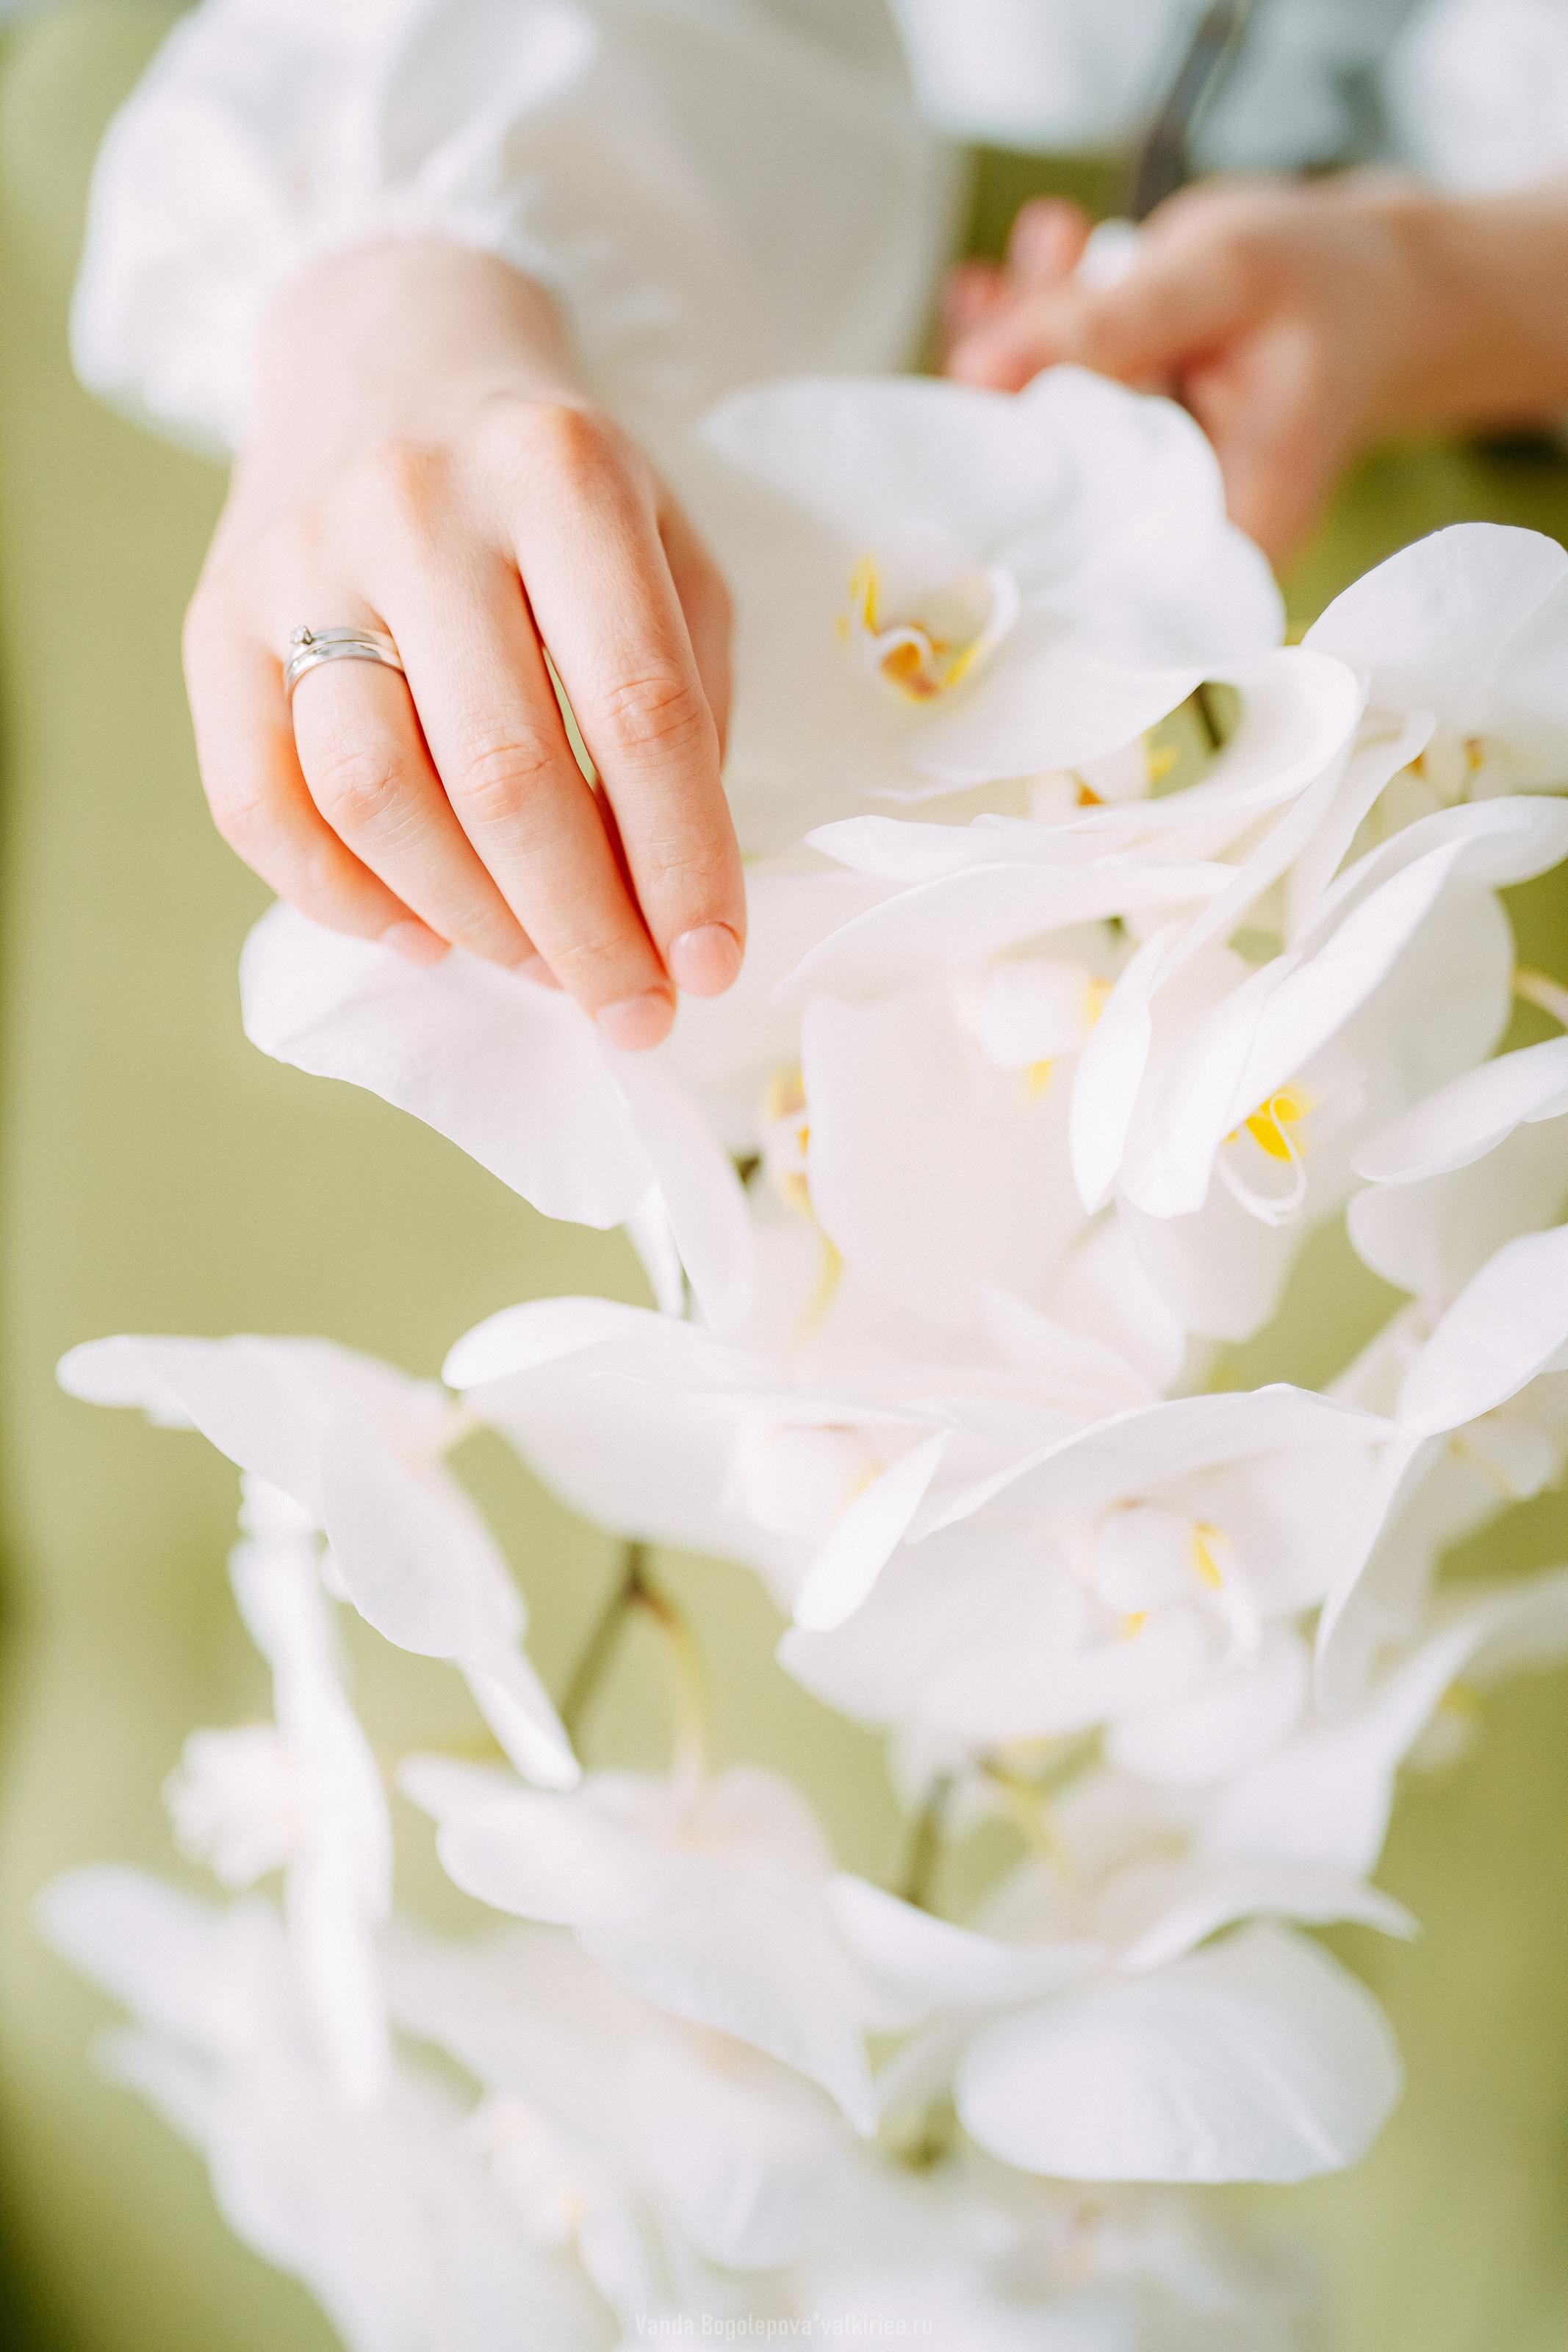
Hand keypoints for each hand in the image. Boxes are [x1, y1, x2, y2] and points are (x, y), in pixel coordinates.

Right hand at [184, 239, 742, 1049]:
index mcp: (561, 478)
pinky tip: (419, 935)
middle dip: (582, 930)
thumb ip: (686, 700)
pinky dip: (340, 899)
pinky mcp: (213, 619)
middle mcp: (419, 507)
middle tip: (630, 1011)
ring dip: (470, 922)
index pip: (638, 710)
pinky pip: (257, 802)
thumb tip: (670, 893)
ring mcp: (299, 560)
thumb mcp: (664, 547)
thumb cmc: (551, 487)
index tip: (709, 969)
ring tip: (537, 968)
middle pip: (506, 776)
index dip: (682, 863)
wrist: (386, 354)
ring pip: (375, 798)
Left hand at [946, 175, 1567, 565]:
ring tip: (1050, 249)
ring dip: (1021, 343)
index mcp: (1223, 545)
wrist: (1377, 289)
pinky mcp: (1118, 458)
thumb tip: (978, 365)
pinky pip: (1052, 409)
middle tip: (998, 294)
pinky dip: (1038, 334)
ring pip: (1041, 445)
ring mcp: (1140, 504)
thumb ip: (1112, 326)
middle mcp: (1173, 545)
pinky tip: (1048, 260)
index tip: (967, 412)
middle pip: (1049, 501)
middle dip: (1009, 393)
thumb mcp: (1225, 281)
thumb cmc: (1328, 289)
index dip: (1012, 501)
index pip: (1087, 566)